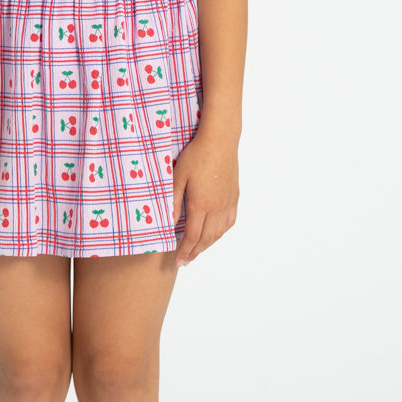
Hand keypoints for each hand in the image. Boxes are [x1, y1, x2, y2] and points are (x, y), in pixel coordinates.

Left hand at [171, 129, 239, 266]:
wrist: (220, 140)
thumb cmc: (195, 155)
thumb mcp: (177, 178)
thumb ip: (172, 202)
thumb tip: (167, 225)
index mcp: (201, 204)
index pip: (192, 236)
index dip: (185, 251)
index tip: (178, 261)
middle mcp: (217, 207)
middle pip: (206, 238)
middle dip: (195, 252)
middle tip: (185, 261)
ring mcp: (228, 202)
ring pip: (219, 232)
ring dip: (208, 244)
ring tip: (197, 250)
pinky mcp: (234, 196)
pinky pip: (229, 221)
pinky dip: (221, 232)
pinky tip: (215, 234)